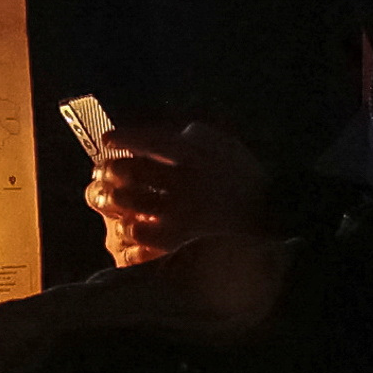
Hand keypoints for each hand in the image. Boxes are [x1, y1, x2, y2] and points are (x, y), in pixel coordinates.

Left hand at [85, 120, 266, 267]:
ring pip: (126, 201)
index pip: (146, 140)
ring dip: (114, 199)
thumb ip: (197, 136)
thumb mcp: (226, 147)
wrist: (268, 220)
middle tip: (105, 173)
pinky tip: (130, 227)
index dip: (121, 139)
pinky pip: (136, 232)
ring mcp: (178, 211)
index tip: (107, 140)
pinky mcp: (177, 239)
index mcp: (194, 154)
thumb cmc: (244, 181)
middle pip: (128, 171)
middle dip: (111, 171)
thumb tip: (172, 133)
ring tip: (113, 200)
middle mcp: (183, 180)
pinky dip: (128, 228)